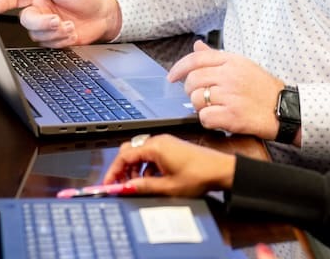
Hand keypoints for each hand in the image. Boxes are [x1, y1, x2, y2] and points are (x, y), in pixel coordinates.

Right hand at [0, 0, 121, 46]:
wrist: (105, 15)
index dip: (4, 1)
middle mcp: (41, 10)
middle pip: (27, 20)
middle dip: (41, 23)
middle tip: (56, 21)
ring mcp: (47, 25)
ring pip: (37, 34)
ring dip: (54, 32)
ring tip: (70, 26)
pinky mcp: (55, 39)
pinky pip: (49, 44)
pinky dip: (61, 40)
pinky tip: (72, 33)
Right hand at [103, 133, 234, 196]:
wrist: (220, 170)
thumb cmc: (199, 175)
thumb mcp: (167, 186)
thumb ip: (143, 186)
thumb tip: (126, 188)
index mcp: (156, 147)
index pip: (124, 155)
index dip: (113, 171)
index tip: (109, 184)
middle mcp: (159, 141)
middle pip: (130, 151)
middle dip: (123, 169)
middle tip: (120, 185)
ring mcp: (166, 144)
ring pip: (141, 154)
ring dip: (135, 169)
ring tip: (137, 185)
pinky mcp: (172, 148)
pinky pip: (152, 155)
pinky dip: (146, 168)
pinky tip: (152, 181)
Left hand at [167, 41, 288, 141]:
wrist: (284, 109)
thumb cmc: (263, 88)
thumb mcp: (243, 65)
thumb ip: (217, 57)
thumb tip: (197, 46)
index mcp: (232, 61)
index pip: (196, 59)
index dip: (179, 68)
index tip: (171, 77)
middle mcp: (230, 75)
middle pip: (192, 80)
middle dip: (191, 91)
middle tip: (200, 97)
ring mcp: (231, 95)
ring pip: (196, 100)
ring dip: (200, 107)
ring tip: (215, 108)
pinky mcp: (232, 116)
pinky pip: (205, 118)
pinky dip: (208, 121)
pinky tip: (219, 119)